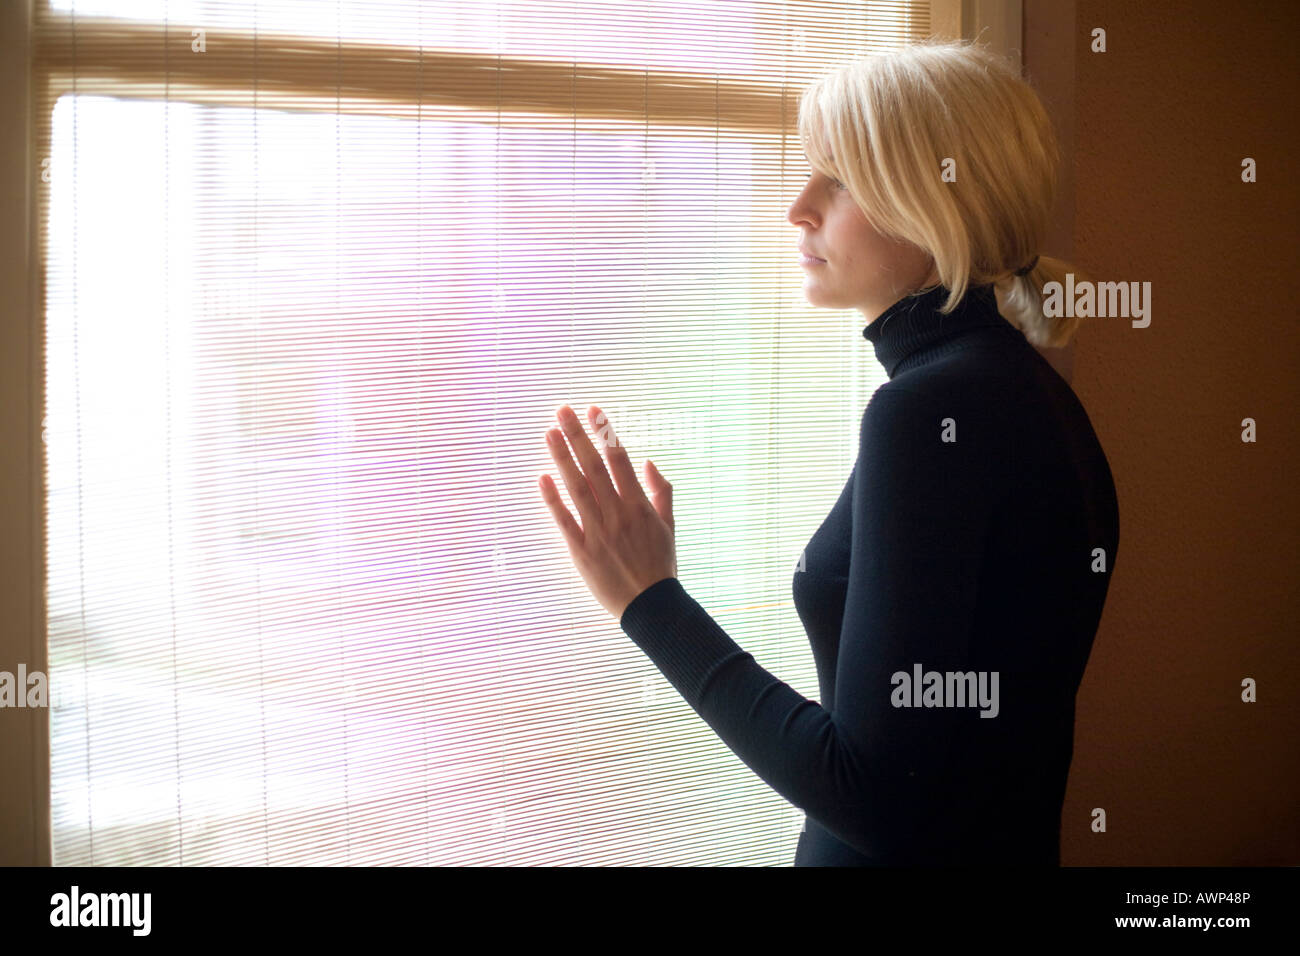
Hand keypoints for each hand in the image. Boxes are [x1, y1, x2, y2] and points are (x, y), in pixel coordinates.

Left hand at [538, 404, 676, 618]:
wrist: (651, 606)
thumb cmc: (660, 565)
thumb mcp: (669, 526)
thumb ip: (660, 492)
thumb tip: (648, 462)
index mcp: (639, 505)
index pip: (619, 460)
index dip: (605, 433)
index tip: (593, 410)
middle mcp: (618, 513)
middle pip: (594, 466)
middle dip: (578, 435)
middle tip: (562, 410)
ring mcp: (598, 531)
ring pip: (577, 487)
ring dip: (562, 458)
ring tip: (550, 433)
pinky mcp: (582, 551)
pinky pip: (564, 520)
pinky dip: (553, 499)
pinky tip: (543, 477)